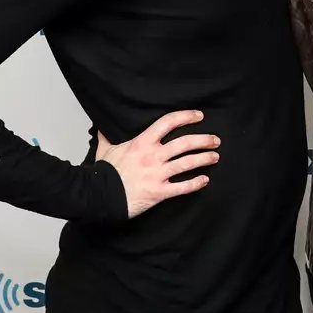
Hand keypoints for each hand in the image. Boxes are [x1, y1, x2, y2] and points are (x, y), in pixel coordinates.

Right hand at [94, 110, 219, 218]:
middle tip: (215, 140)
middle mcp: (152, 156)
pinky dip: (196, 183)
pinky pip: (183, 187)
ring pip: (188, 163)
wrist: (97, 196)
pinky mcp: (159, 192)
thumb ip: (108, 135)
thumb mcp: (105, 149)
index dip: (186, 117)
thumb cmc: (103, 174)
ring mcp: (157, 174)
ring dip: (205, 159)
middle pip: (185, 143)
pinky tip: (205, 180)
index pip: (168, 123)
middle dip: (204, 140)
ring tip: (215, 157)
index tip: (199, 116)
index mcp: (141, 143)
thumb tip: (103, 124)